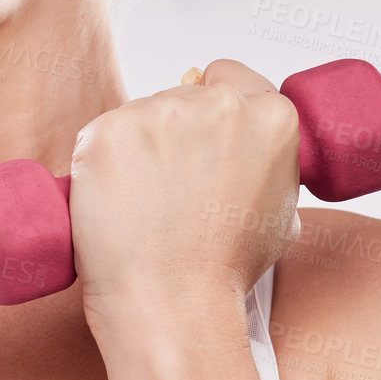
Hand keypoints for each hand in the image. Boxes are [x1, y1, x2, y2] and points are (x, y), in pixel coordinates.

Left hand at [67, 58, 301, 336]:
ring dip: (138, 146)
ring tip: (146, 203)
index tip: (202, 137)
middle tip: (171, 187)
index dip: (213, 109)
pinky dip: (103, 162)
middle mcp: (216, 103)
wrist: (172, 301)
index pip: (230, 78)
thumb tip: (245, 141)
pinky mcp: (107, 128)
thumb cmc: (222, 268)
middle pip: (183, 94)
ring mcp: (157, 111)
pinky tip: (117, 201)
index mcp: (270, 117)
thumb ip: (266, 161)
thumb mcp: (278, 209)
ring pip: (141, 113)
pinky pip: (103, 133)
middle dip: (174, 131)